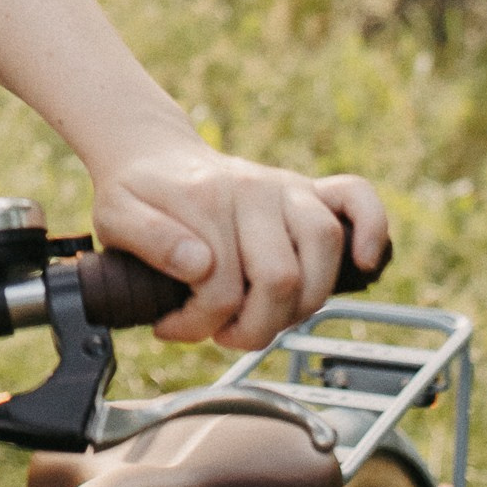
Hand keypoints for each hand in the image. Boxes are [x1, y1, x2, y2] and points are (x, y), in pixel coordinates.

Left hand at [86, 119, 388, 351]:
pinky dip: (371, 229)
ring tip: (268, 316)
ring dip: (302, 303)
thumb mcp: (115, 217)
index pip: (220, 286)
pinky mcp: (306, 188)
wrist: (152, 154)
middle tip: (224, 332)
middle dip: (254, 326)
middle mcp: (251, 189)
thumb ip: (148, 240)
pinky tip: (363, 263)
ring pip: (322, 248)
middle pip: (280, 277)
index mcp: (203, 199)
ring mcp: (284, 186)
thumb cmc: (136, 194)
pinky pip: (356, 197)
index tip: (173, 327)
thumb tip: (201, 265)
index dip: (198, 324)